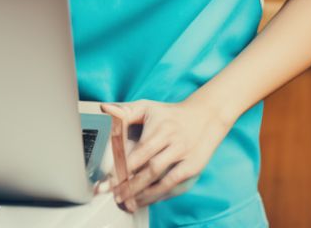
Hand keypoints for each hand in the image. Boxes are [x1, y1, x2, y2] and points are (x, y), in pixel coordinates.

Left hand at [102, 96, 234, 209]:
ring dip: (144, 193)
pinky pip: (175, 184)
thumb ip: (125, 110)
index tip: (110, 179)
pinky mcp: (194, 167)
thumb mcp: (148, 107)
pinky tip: (146, 199)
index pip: (140, 151)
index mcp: (161, 127)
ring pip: (163, 180)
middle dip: (131, 184)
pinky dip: (160, 193)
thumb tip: (104, 108)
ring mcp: (185, 156)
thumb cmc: (169, 114)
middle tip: (115, 195)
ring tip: (128, 202)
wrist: (206, 116)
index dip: (124, 167)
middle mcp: (175, 142)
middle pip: (151, 168)